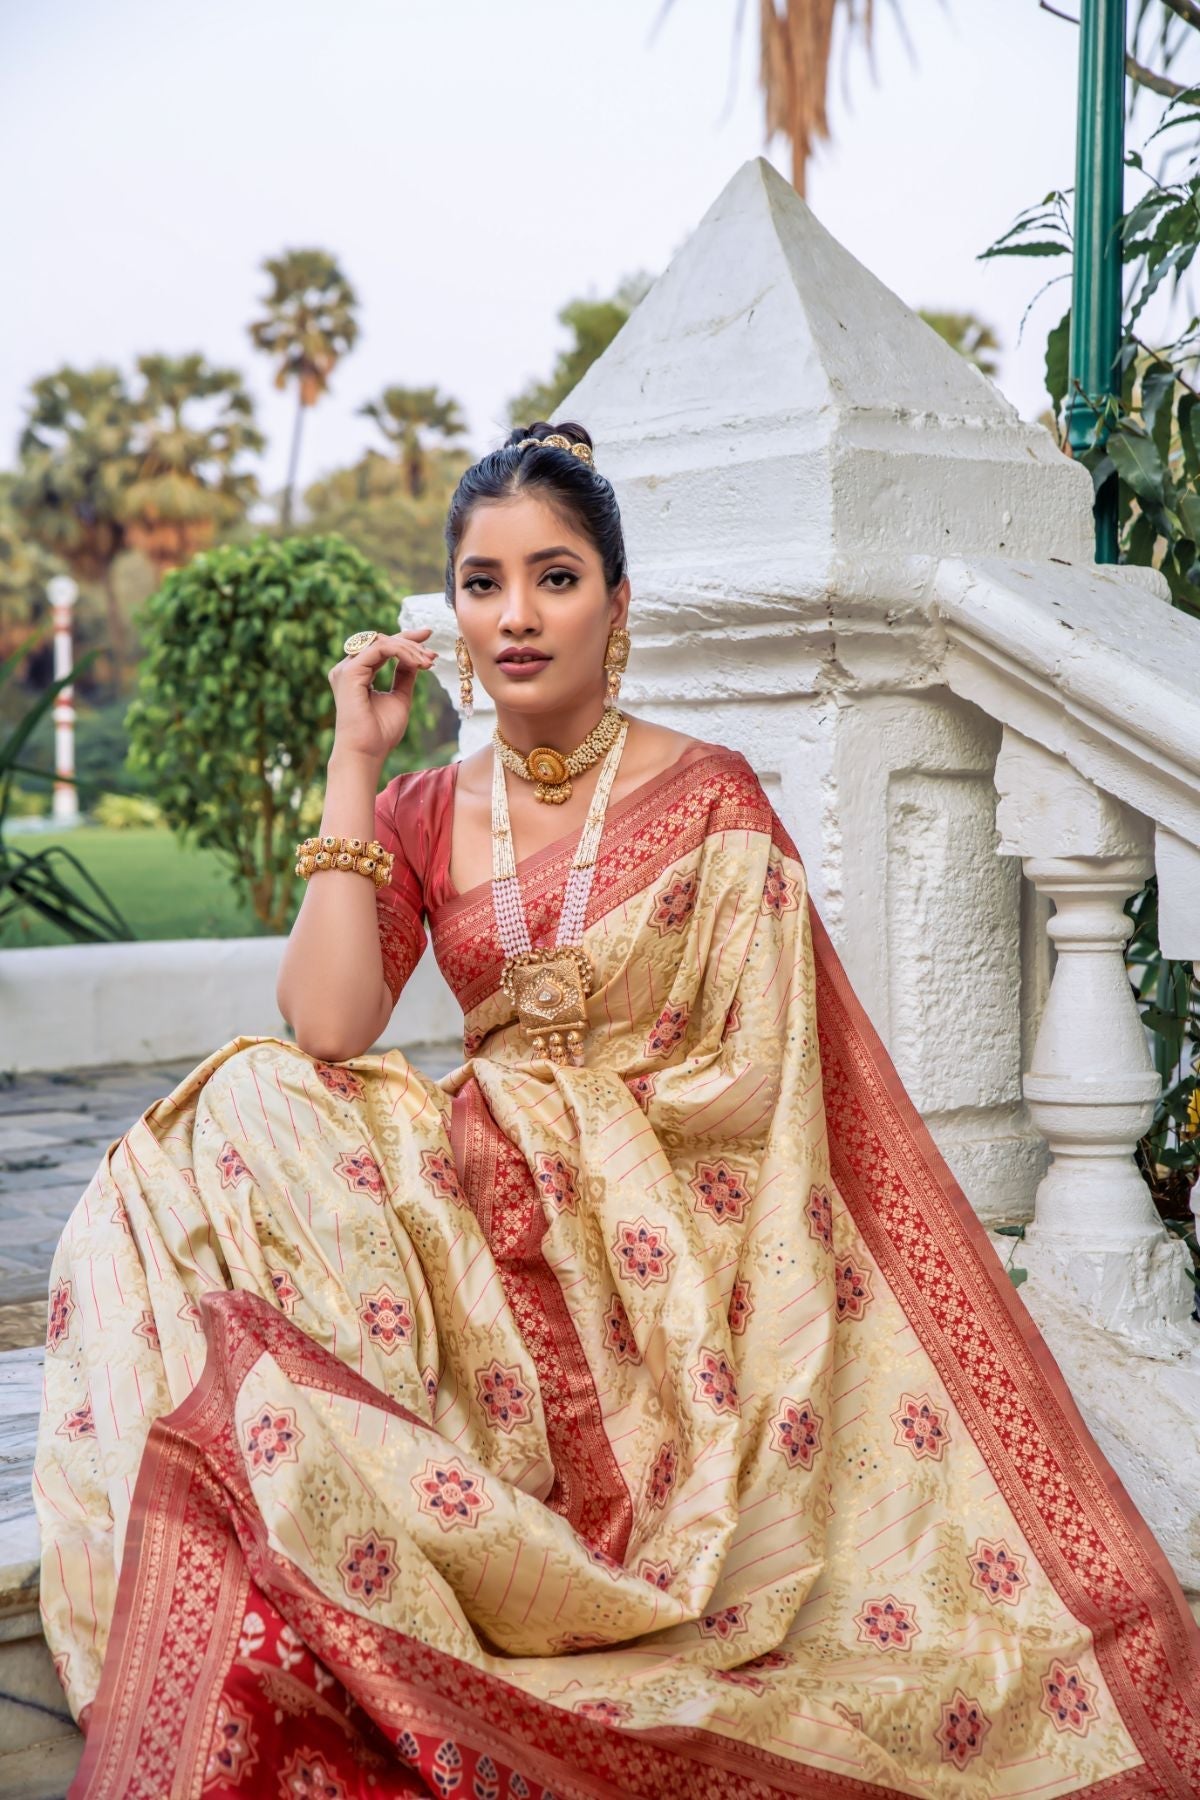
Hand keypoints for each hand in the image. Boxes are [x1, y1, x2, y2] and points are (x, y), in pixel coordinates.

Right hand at [328, 628, 436, 763]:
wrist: (368, 753)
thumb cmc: (381, 733)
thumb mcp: (400, 697)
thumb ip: (404, 675)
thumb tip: (415, 658)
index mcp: (356, 674)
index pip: (380, 646)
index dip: (405, 638)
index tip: (429, 635)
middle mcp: (347, 668)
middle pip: (380, 640)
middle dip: (410, 643)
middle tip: (432, 657)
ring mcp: (346, 669)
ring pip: (381, 642)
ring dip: (409, 648)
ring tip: (428, 663)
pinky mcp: (350, 672)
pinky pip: (380, 649)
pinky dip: (402, 652)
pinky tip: (418, 664)